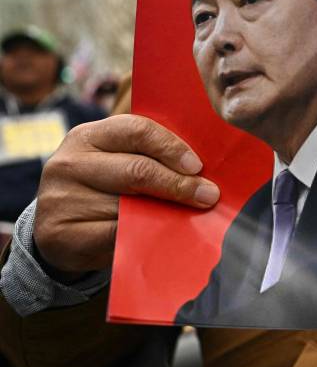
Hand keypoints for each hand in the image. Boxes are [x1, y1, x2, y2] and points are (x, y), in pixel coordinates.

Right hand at [33, 114, 218, 274]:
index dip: (172, 147)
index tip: (198, 166)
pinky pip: (114, 234)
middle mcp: (68, 163)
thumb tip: (202, 169)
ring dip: (164, 212)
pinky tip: (160, 236)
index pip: (136, 130)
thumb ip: (151, 158)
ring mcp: (60, 198)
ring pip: (127, 206)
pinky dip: (142, 235)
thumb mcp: (120, 162)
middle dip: (179, 184)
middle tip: (208, 195)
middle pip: (136, 169)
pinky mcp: (59, 232)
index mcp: (88, 136)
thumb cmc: (104, 190)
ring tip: (189, 217)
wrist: (62, 231)